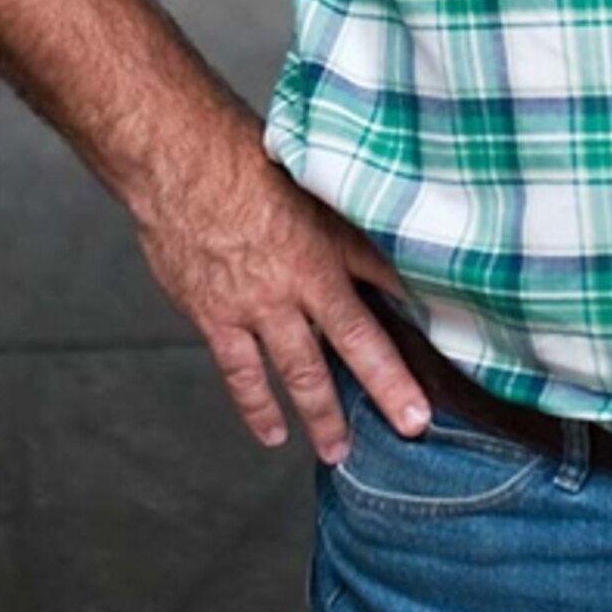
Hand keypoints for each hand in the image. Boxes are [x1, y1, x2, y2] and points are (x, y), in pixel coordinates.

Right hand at [130, 141, 430, 463]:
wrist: (177, 160)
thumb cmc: (246, 161)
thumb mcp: (314, 189)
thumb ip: (351, 233)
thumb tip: (394, 264)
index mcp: (323, 252)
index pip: (379, 306)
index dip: (407, 345)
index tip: (434, 379)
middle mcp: (293, 286)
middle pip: (348, 347)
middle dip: (383, 392)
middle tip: (411, 427)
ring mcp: (252, 306)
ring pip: (296, 371)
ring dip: (321, 414)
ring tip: (339, 451)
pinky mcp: (213, 317)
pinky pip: (239, 373)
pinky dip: (256, 406)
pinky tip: (271, 431)